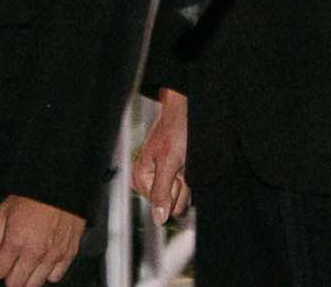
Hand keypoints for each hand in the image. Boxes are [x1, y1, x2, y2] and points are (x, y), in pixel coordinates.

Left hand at [0, 195, 84, 286]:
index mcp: (16, 241)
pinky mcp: (69, 253)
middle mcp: (35, 252)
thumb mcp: (5, 209)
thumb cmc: (35, 193)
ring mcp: (53, 255)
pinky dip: (48, 273)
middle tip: (11, 261)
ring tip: (26, 262)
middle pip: (14, 284)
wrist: (63, 183)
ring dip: (27, 277)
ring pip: (34, 284)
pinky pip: (55, 277)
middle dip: (9, 275)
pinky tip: (44, 261)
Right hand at [129, 88, 190, 224]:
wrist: (185, 110)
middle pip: (170, 203)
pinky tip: (187, 164)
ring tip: (185, 162)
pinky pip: (184, 186)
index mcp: (141, 179)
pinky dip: (190, 176)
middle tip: (182, 166)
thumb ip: (162, 191)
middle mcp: (149, 181)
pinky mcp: (173, 173)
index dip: (174, 192)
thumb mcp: (169, 162)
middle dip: (181, 187)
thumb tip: (158, 220)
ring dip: (187, 181)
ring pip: (179, 195)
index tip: (176, 174)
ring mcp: (162, 177)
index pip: (161, 207)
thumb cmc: (176, 130)